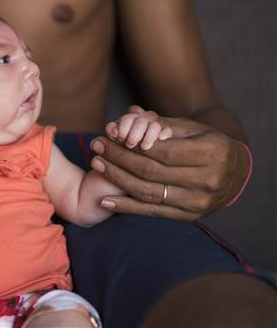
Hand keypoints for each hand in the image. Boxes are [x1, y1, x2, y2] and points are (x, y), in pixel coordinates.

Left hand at [90, 106, 250, 220]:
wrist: (235, 173)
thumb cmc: (208, 143)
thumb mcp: (192, 128)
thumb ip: (162, 124)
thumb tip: (130, 114)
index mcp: (211, 153)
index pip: (163, 151)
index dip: (132, 145)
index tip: (108, 136)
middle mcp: (207, 180)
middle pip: (151, 171)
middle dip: (119, 158)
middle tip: (96, 146)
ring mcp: (198, 201)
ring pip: (148, 192)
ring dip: (117, 179)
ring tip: (96, 164)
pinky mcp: (189, 216)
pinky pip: (152, 212)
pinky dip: (127, 207)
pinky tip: (105, 200)